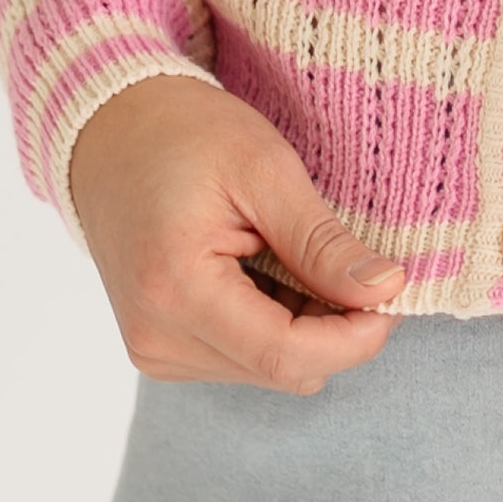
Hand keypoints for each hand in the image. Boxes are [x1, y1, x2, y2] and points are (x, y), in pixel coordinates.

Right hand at [67, 75, 405, 394]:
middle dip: (337, 328)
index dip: (355, 337)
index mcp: (176, 290)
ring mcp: (154, 349)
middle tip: (354, 261)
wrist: (108, 131)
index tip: (394, 292)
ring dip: (305, 324)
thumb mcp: (264, 169)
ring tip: (291, 251)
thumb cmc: (183, 135)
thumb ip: (322, 241)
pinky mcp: (161, 348)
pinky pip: (244, 358)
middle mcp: (157, 337)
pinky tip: (266, 269)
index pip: (286, 355)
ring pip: (269, 369)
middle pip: (283, 369)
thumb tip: (387, 290)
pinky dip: (274, 322)